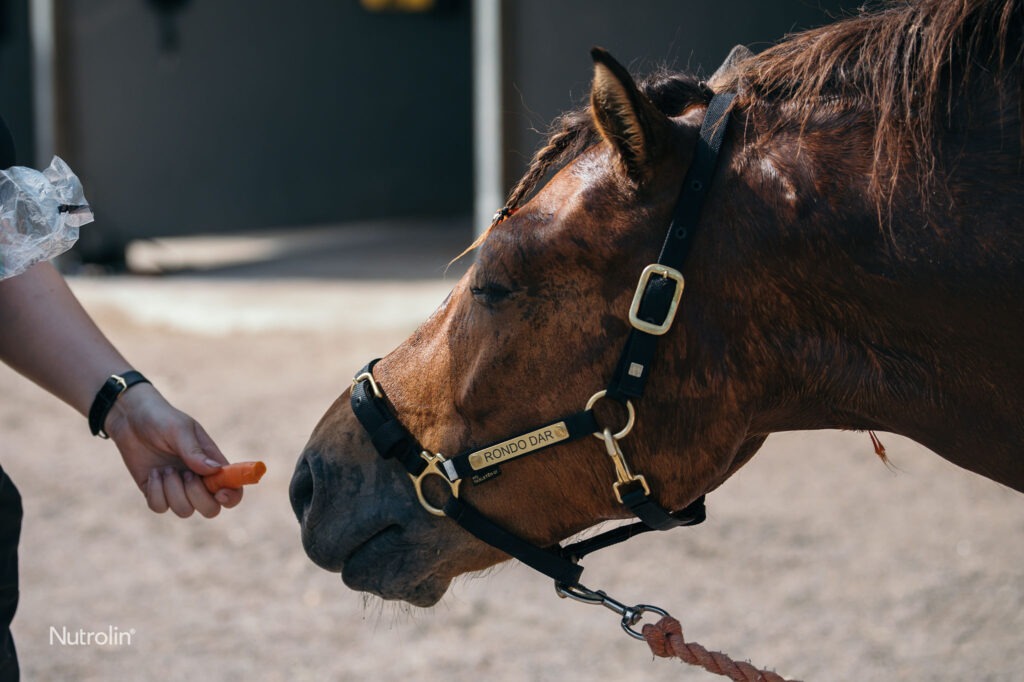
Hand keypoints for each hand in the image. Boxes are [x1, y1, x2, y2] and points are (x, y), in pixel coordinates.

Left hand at [103, 383, 242, 517]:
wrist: (130, 418)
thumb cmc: (161, 418)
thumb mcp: (179, 429)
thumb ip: (195, 451)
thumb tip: (215, 471)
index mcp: (213, 464)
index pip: (233, 489)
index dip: (232, 497)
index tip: (219, 492)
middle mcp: (198, 480)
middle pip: (211, 509)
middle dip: (199, 498)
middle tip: (186, 475)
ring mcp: (176, 488)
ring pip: (184, 511)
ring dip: (173, 491)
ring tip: (165, 469)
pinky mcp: (155, 492)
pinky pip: (160, 507)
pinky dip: (156, 493)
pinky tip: (152, 473)